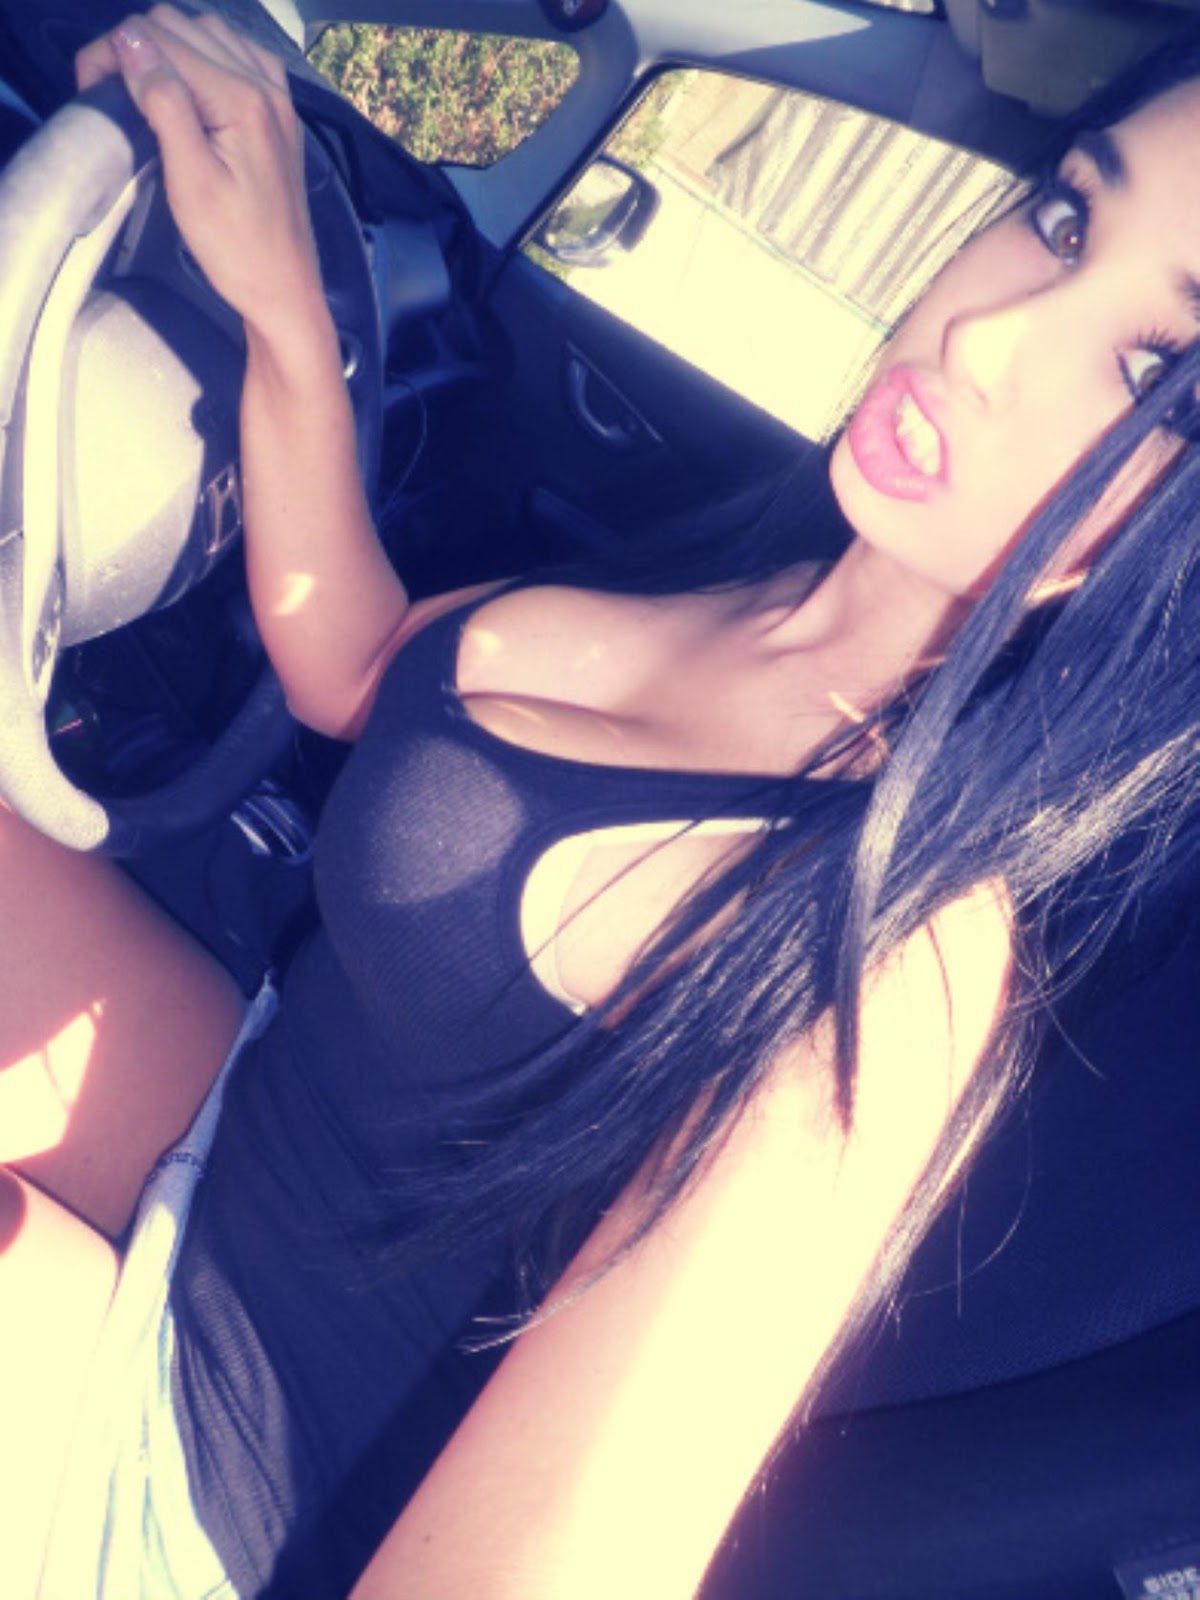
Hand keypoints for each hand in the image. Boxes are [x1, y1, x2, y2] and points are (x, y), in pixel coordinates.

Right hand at [75, 5, 324, 338]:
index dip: (115, 53)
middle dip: (138, 45)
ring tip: (145, 89)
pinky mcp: (279, 114)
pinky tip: (191, 87)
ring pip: (209, 33)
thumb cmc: (236, 249)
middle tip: (113, 90)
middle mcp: (265, 86)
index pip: (160, 38)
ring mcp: (277, 98)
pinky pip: (239, 56)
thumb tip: (132, 42)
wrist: (285, 290)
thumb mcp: (190, 181)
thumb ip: (164, 105)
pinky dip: (206, 57)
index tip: (90, 88)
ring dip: (169, 48)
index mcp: (242, 99)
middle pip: (182, 25)